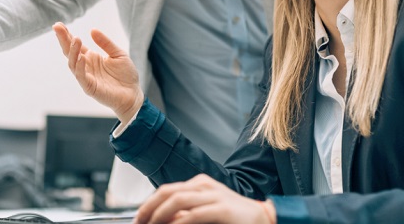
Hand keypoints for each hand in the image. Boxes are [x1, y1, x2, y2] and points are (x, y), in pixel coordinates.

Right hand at [52, 23, 142, 121]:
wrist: (133, 94)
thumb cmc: (126, 75)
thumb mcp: (118, 54)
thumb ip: (106, 43)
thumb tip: (92, 30)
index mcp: (91, 57)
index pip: (75, 45)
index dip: (66, 35)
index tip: (59, 24)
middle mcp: (85, 66)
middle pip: (70, 52)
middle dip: (63, 40)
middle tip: (57, 27)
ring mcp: (86, 77)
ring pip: (73, 64)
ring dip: (73, 51)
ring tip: (76, 39)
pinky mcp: (90, 87)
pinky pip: (81, 77)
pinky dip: (80, 67)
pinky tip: (81, 57)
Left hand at [135, 175, 275, 223]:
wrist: (264, 218)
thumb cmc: (235, 218)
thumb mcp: (205, 212)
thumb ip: (186, 214)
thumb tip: (163, 219)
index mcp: (199, 184)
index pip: (165, 190)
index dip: (148, 205)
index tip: (139, 220)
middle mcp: (204, 186)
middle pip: (166, 192)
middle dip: (148, 209)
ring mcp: (214, 195)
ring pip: (176, 200)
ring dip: (158, 216)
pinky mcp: (222, 209)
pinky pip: (193, 215)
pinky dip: (177, 223)